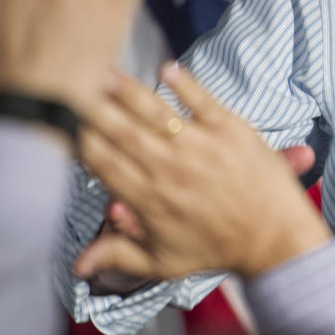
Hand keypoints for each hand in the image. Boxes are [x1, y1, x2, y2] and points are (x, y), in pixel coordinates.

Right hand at [74, 63, 330, 279]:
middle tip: (73, 86)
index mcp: (149, 199)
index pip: (102, 163)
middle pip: (122, 133)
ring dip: (128, 92)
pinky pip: (202, 101)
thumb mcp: (165, 261)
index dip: (78, 140)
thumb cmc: (217, 249)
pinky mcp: (230, 130)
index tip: (60, 121)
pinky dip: (184, 84)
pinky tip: (166, 68)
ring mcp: (200, 147)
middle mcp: (170, 170)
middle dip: (93, 109)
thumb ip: (119, 255)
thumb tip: (77, 266)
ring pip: (155, 114)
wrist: (274, 239)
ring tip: (105, 73)